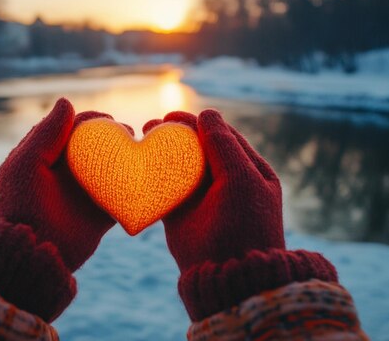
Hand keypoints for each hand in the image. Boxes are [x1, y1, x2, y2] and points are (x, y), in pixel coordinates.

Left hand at [0, 98, 130, 270]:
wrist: (32, 253)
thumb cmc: (23, 205)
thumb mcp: (28, 164)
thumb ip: (47, 133)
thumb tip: (67, 100)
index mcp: (49, 156)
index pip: (74, 129)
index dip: (93, 121)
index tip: (108, 121)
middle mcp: (70, 172)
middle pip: (98, 146)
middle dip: (115, 138)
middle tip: (130, 136)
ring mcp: (87, 193)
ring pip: (113, 169)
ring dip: (129, 160)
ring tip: (140, 155)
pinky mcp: (102, 215)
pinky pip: (123, 197)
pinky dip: (136, 189)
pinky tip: (148, 179)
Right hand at [146, 110, 335, 320]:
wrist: (228, 275)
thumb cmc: (243, 224)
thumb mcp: (240, 179)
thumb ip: (223, 145)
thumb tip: (207, 113)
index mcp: (249, 171)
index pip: (223, 137)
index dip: (199, 123)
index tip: (173, 115)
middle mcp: (226, 182)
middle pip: (198, 148)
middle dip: (176, 134)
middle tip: (152, 124)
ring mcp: (202, 198)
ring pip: (180, 166)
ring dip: (162, 151)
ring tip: (142, 136)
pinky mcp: (181, 215)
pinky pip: (165, 189)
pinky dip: (152, 176)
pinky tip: (139, 163)